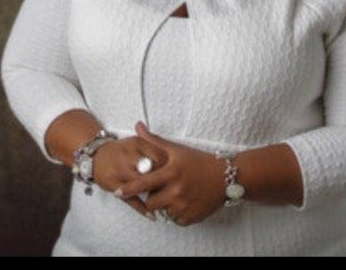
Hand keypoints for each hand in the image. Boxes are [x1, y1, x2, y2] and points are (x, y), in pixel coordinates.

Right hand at [90, 132, 168, 220]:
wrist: (95, 155)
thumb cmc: (121, 150)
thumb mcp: (137, 143)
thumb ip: (156, 149)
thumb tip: (176, 160)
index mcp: (136, 144)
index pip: (160, 157)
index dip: (170, 168)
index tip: (176, 175)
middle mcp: (127, 157)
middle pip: (152, 172)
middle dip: (163, 182)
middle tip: (172, 190)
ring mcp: (120, 172)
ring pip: (143, 186)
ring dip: (154, 196)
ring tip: (165, 202)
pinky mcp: (114, 186)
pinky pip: (131, 199)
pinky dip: (143, 209)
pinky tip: (152, 214)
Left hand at [110, 122, 227, 225]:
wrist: (227, 178)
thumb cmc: (199, 162)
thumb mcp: (176, 149)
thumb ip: (154, 140)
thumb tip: (137, 126)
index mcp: (171, 173)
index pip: (143, 183)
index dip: (129, 189)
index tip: (118, 192)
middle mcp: (177, 191)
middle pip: (151, 202)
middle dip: (150, 198)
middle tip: (158, 190)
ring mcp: (185, 206)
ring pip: (163, 212)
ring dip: (163, 206)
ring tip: (172, 195)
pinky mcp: (193, 217)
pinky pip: (176, 220)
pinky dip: (175, 214)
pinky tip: (181, 202)